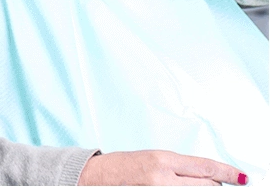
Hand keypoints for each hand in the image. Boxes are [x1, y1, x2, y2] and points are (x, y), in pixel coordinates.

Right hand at [78, 149, 247, 184]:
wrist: (98, 178)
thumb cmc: (124, 168)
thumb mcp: (153, 159)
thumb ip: (179, 168)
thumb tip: (207, 175)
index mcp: (162, 160)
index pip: (205, 167)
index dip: (228, 172)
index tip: (244, 177)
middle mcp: (164, 178)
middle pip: (208, 185)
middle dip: (212, 183)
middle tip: (205, 181)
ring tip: (182, 183)